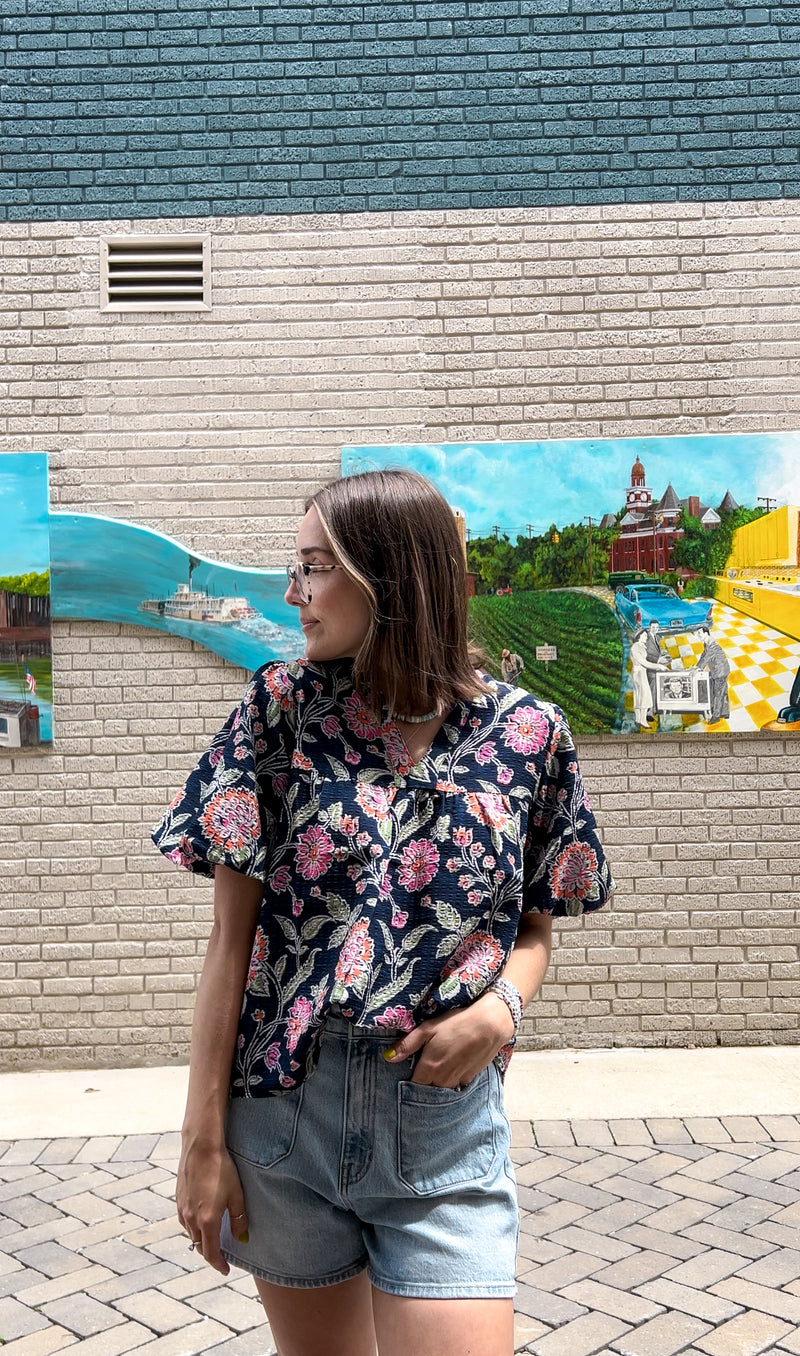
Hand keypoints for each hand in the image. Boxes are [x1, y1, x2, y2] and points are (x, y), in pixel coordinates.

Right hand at [176, 1135, 247, 1274]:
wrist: (200, 1147)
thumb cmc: (222, 1169)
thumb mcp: (236, 1194)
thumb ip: (238, 1219)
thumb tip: (241, 1239)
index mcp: (207, 1221)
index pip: (211, 1253)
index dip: (218, 1264)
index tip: (226, 1270)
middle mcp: (191, 1219)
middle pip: (199, 1246)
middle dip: (210, 1253)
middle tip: (222, 1255)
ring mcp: (182, 1209)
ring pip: (191, 1234)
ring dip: (201, 1240)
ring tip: (213, 1238)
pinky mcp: (178, 1199)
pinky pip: (185, 1222)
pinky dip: (193, 1227)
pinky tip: (201, 1220)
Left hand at [384, 994, 514, 1089]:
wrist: (489, 1025)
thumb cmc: (456, 1023)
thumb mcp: (428, 1028)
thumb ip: (407, 1044)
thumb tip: (387, 1057)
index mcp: (429, 1068)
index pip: (412, 1086)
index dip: (408, 1083)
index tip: (406, 1076)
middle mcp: (443, 1080)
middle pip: (427, 1091)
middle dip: (422, 1086)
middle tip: (421, 1073)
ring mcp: (458, 1081)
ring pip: (441, 1090)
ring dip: (436, 1086)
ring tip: (436, 1071)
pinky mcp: (470, 1079)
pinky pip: (456, 1086)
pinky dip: (451, 1082)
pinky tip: (452, 1069)